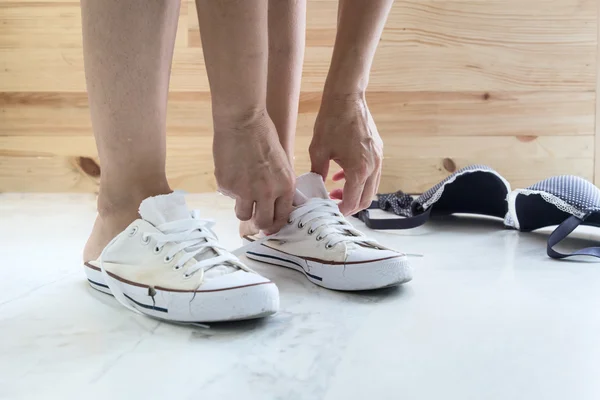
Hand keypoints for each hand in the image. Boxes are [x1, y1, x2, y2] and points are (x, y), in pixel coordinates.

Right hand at [213, 110, 294, 233]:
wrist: (242, 121)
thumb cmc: (264, 136)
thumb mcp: (282, 162)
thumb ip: (280, 185)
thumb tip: (274, 204)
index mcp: (285, 186)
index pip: (282, 216)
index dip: (275, 224)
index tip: (270, 226)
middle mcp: (267, 192)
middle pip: (262, 222)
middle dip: (258, 223)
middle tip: (254, 218)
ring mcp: (245, 190)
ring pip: (242, 214)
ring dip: (242, 207)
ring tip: (241, 190)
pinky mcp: (227, 185)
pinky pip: (228, 195)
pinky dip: (230, 187)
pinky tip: (232, 169)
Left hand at [309, 93, 382, 215]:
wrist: (346, 98)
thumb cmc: (332, 121)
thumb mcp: (318, 150)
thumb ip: (318, 172)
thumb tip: (315, 186)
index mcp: (359, 170)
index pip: (352, 202)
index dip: (340, 210)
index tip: (329, 211)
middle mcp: (373, 167)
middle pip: (366, 199)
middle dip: (350, 206)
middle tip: (333, 205)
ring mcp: (378, 158)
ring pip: (371, 187)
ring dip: (355, 193)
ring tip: (336, 191)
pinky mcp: (378, 150)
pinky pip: (372, 173)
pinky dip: (359, 179)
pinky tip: (342, 175)